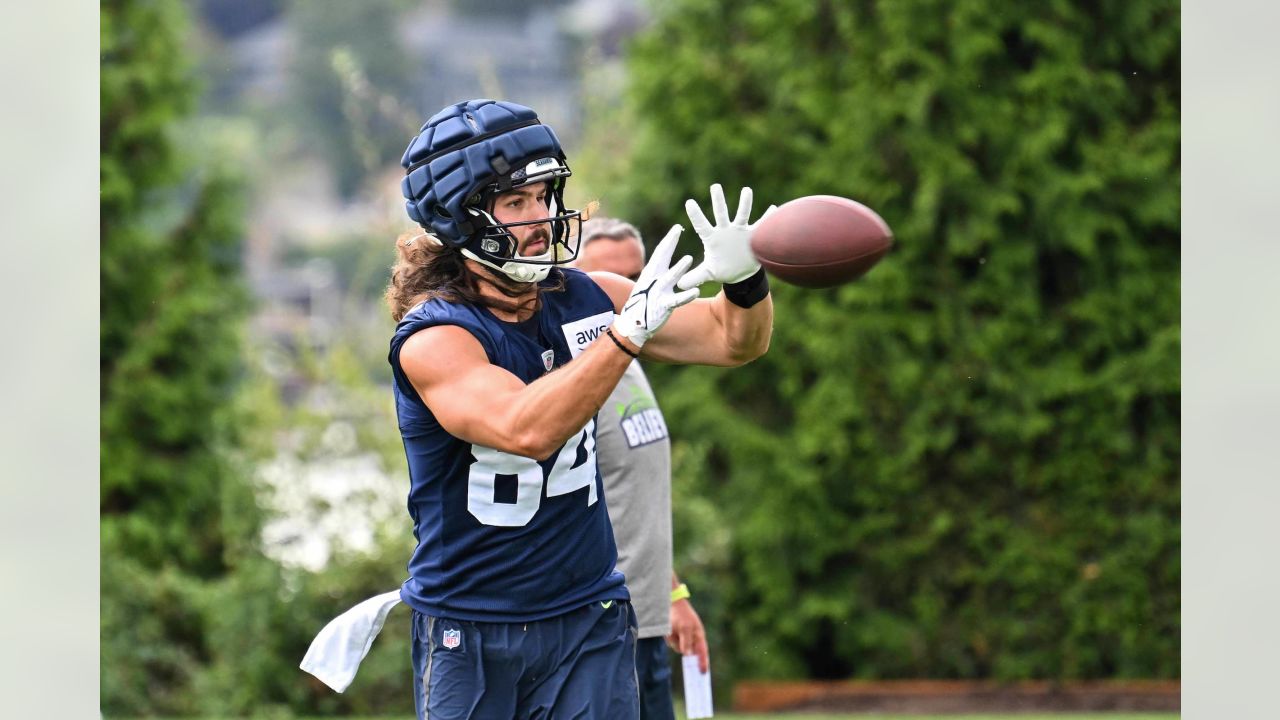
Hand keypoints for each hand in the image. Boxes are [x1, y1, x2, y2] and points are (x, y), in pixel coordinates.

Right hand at [611, 225, 698, 346]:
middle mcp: (653, 279)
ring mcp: (658, 292)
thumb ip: (657, 273)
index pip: (661, 253)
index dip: (669, 240)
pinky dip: (686, 296)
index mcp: (651, 273)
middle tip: (678, 230)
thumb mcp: (648, 285)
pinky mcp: (663, 306)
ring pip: (670, 278)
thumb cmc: (643, 303)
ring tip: (689, 258)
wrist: (632, 324)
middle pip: (662, 257)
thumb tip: (663, 261)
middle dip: (670, 243)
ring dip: (678, 268)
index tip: (677, 228)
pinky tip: (695, 291)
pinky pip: (676, 300)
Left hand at [667, 598, 708, 672]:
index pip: (703, 652)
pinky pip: (671, 642)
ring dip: (674, 641)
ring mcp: (683, 637)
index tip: (704, 673)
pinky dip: (669, 637)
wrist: (669, 602)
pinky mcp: (674, 635)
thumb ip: (687, 642)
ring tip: (672, 630)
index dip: (703, 662)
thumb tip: (688, 655)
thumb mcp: (684, 628)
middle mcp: (692, 638)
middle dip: (685, 654)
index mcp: (698, 636)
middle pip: (689, 652)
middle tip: (688, 662)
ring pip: (678, 647)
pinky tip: (668, 629)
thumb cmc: (680, 615)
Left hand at [677, 183, 776, 288]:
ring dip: (744, 203)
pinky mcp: (753, 236)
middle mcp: (725, 230)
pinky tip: (773, 209)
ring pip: (742, 214)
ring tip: (746, 190)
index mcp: (712, 238)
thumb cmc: (723, 269)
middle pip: (721, 213)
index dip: (696, 215)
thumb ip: (695, 276)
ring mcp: (740, 231)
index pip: (702, 225)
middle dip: (718, 200)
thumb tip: (680, 285)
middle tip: (715, 186)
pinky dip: (767, 218)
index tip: (689, 203)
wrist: (741, 274)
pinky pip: (761, 225)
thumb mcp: (708, 273)